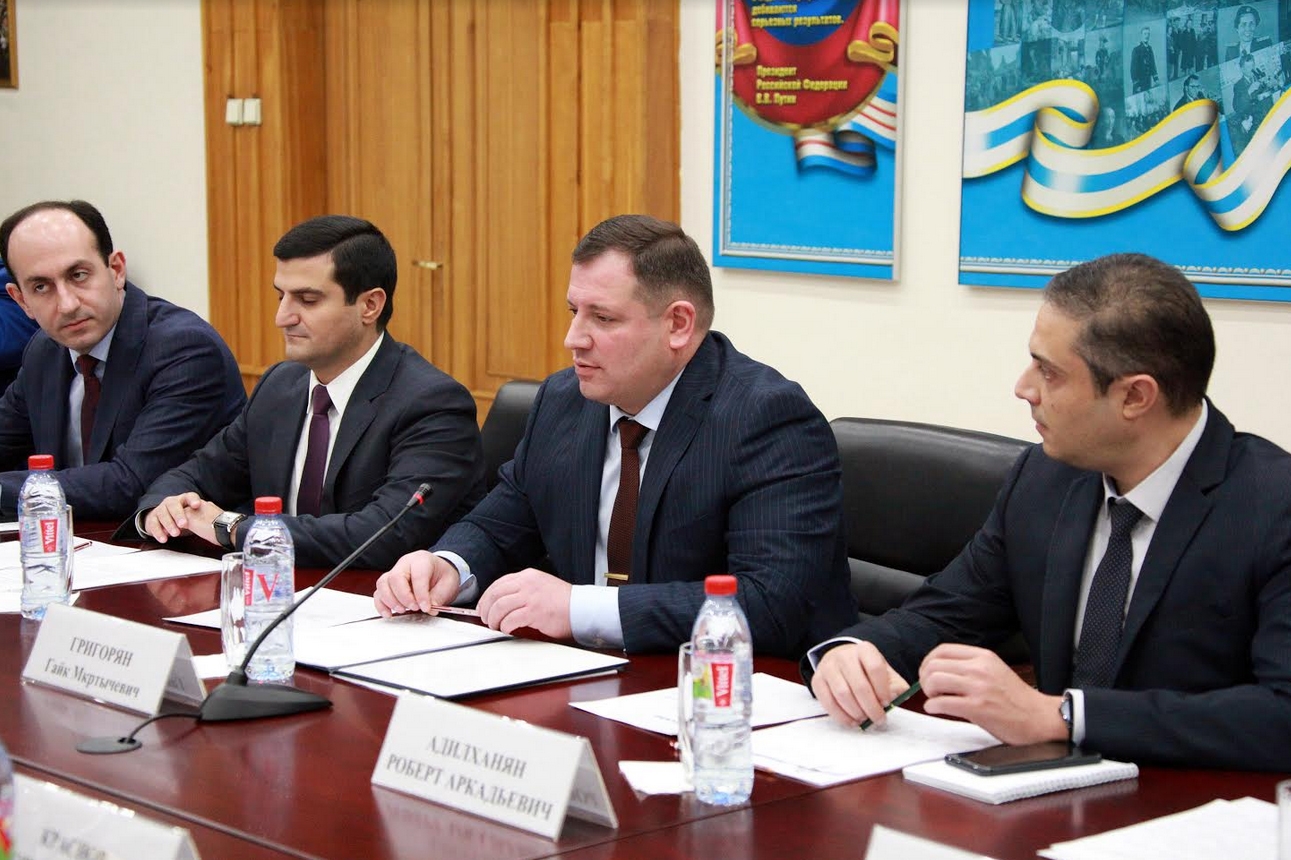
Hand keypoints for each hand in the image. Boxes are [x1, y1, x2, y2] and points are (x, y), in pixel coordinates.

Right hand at [144, 493, 221, 544]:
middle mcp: (171, 502)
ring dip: (169, 524)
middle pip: (174, 505)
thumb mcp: (193, 517)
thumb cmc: (183, 518)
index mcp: (184, 499)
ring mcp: (161, 509)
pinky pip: (153, 524)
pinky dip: (158, 532)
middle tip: (184, 524)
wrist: (162, 520)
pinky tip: (164, 539)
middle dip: (179, 514)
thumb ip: (200, 518)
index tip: (197, 505)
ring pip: (163, 514)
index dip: (193, 500)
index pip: (189, 496)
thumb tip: (217, 525)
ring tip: (175, 534)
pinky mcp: (152, 519)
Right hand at [373, 550, 461, 616]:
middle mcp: (405, 564)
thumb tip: (430, 608)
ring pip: (383, 584)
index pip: (417, 575)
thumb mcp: (448, 584)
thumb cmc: (442, 575)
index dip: (421, 593)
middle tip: (414, 608)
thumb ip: (439, 596)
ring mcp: (394, 572)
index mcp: (422, 560)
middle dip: (404, 597)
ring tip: (403, 610)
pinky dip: (381, 605)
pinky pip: (378, 593)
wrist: (439, 572)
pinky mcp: (388, 584)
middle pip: (396, 577)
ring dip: (391, 601)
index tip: (426, 607)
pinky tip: (389, 613)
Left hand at [476, 569, 572, 639]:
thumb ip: (523, 590)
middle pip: (495, 594)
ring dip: (493, 620)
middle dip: (486, 609)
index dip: (486, 597)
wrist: (581, 608)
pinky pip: (510, 620)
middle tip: (486, 619)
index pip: (499, 584)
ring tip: (496, 626)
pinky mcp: (534, 612)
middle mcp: (527, 583)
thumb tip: (503, 602)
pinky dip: (505, 626)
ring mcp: (530, 597)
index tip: (483, 607)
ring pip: (499, 607)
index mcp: (528, 576)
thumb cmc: (564, 601)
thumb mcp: (541, 586)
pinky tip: (507, 629)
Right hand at [810, 641, 910, 727]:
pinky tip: (852, 721)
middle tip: (878, 719)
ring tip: (865, 720)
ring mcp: (828, 667)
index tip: (887, 703)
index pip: (875, 668)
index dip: (882, 689)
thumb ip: (895, 686)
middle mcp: (844, 655)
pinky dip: (841, 716)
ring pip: (842, 694)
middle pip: (859, 685)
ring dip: (856, 712)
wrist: (843, 661)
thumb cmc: (866, 670)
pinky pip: (828, 702)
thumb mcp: (885, 673)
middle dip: (871, 707)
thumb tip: (895, 697)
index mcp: (865, 650)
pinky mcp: (817, 680)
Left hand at [918, 644, 1065, 743]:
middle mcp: (980, 668)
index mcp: (983, 656)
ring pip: (934, 681)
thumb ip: (970, 665)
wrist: (1039, 717)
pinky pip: (942, 703)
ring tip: (935, 699)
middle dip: (925, 678)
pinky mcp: (978, 708)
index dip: (928, 662)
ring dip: (928, 692)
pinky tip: (936, 709)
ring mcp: (978, 688)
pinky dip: (932, 707)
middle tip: (930, 689)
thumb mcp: (994, 670)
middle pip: (934, 665)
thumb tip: (940, 668)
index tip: (927, 672)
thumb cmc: (1016, 698)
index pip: (942, 650)